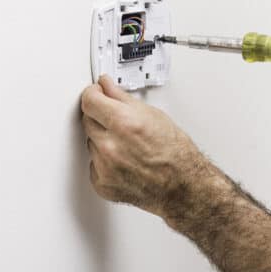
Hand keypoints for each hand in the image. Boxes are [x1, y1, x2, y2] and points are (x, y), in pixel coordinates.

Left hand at [80, 75, 212, 220]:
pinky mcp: (102, 184)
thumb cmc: (175, 153)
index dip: (93, 93)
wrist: (182, 185)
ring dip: (104, 140)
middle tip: (119, 120)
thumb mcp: (153, 115)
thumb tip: (107, 86)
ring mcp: (104, 167)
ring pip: (91, 143)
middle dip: (101, 116)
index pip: (89, 100)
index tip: (96, 92)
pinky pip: (94, 165)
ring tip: (128, 145)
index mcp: (123, 123)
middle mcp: (110, 146)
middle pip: (88, 120)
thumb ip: (122, 98)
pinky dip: (105, 162)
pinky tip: (124, 160)